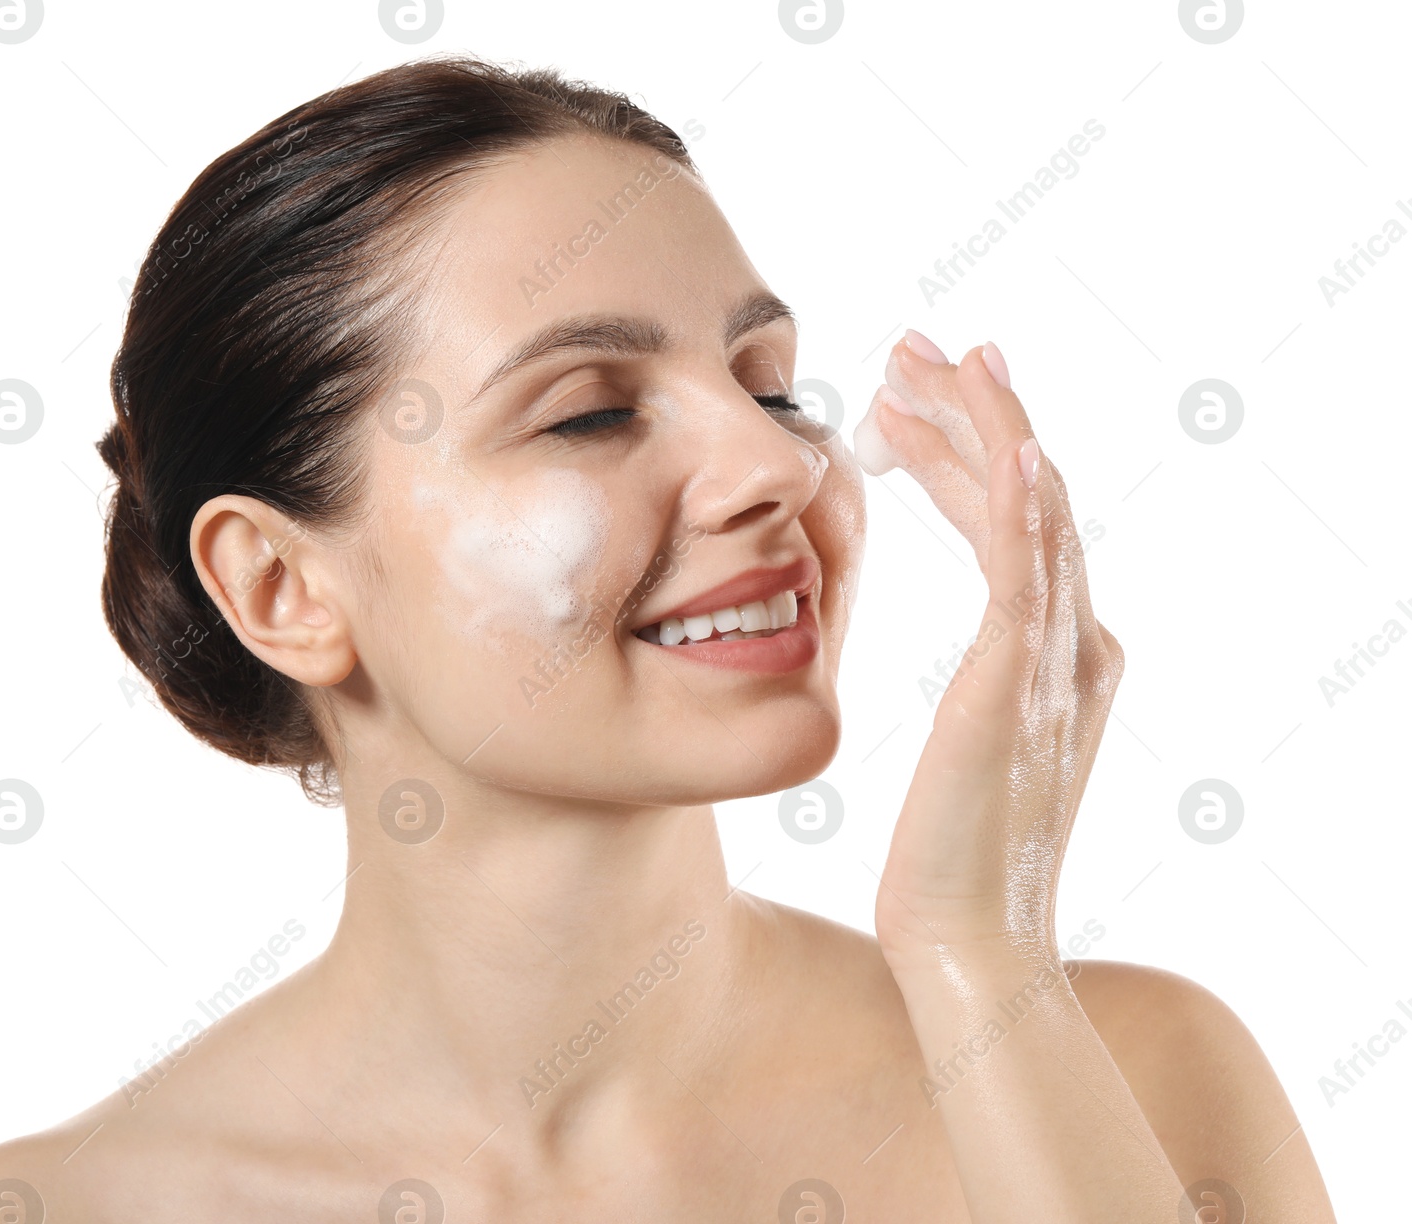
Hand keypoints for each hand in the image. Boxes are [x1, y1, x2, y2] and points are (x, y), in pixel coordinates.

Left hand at [855, 333, 1124, 969]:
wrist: (966, 940)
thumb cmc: (950, 852)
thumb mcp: (975, 741)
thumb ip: (996, 682)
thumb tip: (991, 653)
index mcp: (1061, 652)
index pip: (1014, 521)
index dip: (969, 450)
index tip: (915, 398)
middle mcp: (1076, 642)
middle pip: (1029, 496)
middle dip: (972, 414)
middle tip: (917, 347)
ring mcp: (1057, 660)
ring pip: (1032, 513)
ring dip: (987, 427)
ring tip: (932, 357)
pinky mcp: (1019, 687)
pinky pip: (1029, 577)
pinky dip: (1024, 507)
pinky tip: (1007, 446)